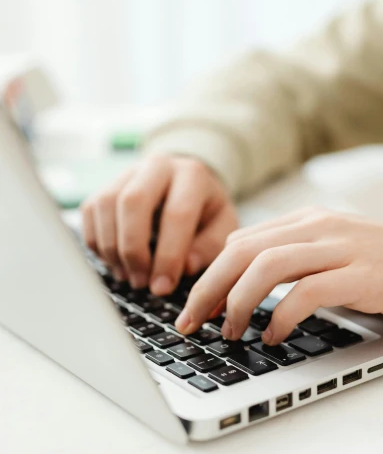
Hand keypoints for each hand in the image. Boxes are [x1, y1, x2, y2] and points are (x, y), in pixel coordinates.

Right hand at [81, 154, 238, 294]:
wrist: (187, 184)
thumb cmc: (206, 211)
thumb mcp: (221, 227)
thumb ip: (209, 247)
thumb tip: (185, 267)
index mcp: (192, 174)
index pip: (177, 214)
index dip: (168, 256)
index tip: (163, 287)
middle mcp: (157, 166)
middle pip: (132, 202)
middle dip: (133, 250)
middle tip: (141, 282)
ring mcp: (127, 173)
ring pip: (106, 205)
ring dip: (113, 248)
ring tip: (129, 276)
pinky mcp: (105, 185)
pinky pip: (90, 213)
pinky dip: (98, 243)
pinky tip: (116, 263)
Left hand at [175, 207, 382, 344]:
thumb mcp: (330, 249)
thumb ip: (291, 258)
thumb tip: (240, 286)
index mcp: (305, 220)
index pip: (240, 242)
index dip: (208, 275)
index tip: (193, 307)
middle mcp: (316, 227)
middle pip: (242, 252)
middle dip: (208, 289)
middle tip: (192, 324)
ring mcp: (339, 248)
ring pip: (266, 266)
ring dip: (237, 303)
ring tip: (230, 332)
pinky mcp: (360, 275)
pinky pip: (306, 292)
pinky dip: (280, 316)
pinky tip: (273, 336)